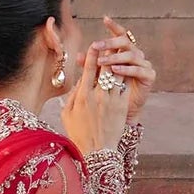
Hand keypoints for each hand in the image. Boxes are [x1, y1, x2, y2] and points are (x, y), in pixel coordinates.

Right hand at [59, 29, 129, 156]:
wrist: (97, 152)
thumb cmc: (79, 135)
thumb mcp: (68, 116)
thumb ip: (71, 96)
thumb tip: (78, 81)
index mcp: (83, 96)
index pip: (89, 68)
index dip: (93, 54)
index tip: (95, 44)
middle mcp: (98, 94)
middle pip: (105, 66)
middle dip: (108, 52)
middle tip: (111, 42)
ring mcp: (112, 99)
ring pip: (117, 73)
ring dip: (119, 61)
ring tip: (121, 52)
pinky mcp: (122, 105)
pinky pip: (124, 85)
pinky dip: (124, 76)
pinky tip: (126, 69)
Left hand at [82, 15, 156, 122]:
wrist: (120, 115)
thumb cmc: (108, 95)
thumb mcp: (97, 79)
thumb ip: (90, 66)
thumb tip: (78, 56)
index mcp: (124, 52)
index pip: (120, 35)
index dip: (114, 27)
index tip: (105, 19)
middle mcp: (135, 55)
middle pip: (125, 42)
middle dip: (110, 43)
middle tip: (96, 45)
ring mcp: (144, 64)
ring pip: (131, 54)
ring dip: (115, 57)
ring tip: (102, 61)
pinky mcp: (149, 76)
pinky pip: (139, 69)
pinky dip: (127, 69)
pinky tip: (115, 70)